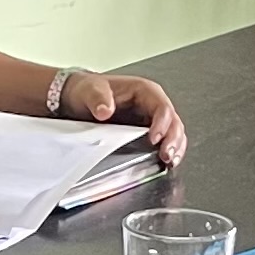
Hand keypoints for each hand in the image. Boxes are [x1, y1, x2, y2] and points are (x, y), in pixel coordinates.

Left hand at [60, 72, 186, 164]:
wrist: (79, 99)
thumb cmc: (89, 91)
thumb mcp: (90, 90)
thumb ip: (98, 99)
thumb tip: (104, 111)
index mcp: (145, 91)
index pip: (162, 107)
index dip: (162, 123)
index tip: (154, 138)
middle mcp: (152, 105)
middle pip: (173, 122)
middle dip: (173, 140)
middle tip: (166, 155)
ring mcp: (152, 120)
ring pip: (173, 134)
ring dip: (175, 148)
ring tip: (170, 162)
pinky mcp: (147, 133)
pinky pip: (165, 142)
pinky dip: (168, 152)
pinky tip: (166, 164)